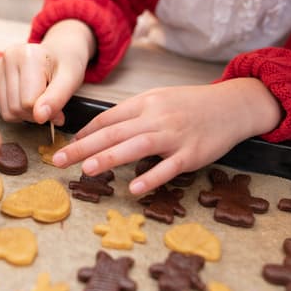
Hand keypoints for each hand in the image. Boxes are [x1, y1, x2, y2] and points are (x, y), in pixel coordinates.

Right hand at [0, 20, 94, 124]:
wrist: (61, 52)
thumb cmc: (67, 64)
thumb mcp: (71, 80)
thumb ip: (56, 99)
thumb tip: (40, 117)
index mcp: (27, 55)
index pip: (28, 102)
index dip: (46, 111)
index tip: (58, 107)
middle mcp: (8, 58)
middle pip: (15, 108)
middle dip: (36, 114)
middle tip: (50, 106)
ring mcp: (0, 67)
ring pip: (7, 112)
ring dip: (27, 115)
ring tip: (41, 102)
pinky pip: (3, 109)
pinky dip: (19, 112)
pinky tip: (30, 101)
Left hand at [50, 79, 282, 194]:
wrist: (232, 106)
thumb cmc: (190, 106)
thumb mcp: (158, 101)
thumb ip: (131, 115)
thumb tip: (100, 131)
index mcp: (145, 103)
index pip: (107, 119)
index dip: (84, 133)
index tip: (65, 146)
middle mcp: (156, 118)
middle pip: (114, 133)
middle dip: (83, 147)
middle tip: (58, 160)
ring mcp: (175, 136)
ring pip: (136, 147)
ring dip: (109, 158)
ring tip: (85, 170)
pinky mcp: (192, 154)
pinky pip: (168, 167)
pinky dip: (150, 177)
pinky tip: (134, 188)